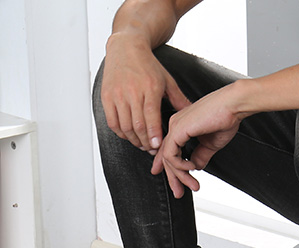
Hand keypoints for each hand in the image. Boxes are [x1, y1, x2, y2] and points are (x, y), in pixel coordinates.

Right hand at [101, 32, 189, 152]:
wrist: (126, 47)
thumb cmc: (148, 65)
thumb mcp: (168, 81)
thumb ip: (179, 100)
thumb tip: (193, 115)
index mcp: (150, 88)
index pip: (151, 117)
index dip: (154, 135)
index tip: (158, 147)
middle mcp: (132, 91)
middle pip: (138, 126)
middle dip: (146, 142)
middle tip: (152, 150)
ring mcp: (117, 94)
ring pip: (125, 126)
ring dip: (134, 140)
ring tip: (143, 145)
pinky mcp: (106, 96)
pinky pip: (112, 122)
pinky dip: (121, 133)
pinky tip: (130, 136)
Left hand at [151, 86, 243, 197]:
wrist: (232, 106)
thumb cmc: (225, 118)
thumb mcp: (211, 143)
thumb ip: (201, 155)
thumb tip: (196, 166)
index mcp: (181, 127)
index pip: (170, 151)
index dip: (169, 169)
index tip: (174, 183)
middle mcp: (175, 125)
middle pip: (166, 157)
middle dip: (173, 178)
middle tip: (179, 193)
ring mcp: (175, 127)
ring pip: (168, 158)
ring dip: (180, 175)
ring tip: (192, 185)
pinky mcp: (178, 129)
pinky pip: (171, 154)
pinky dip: (180, 166)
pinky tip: (191, 169)